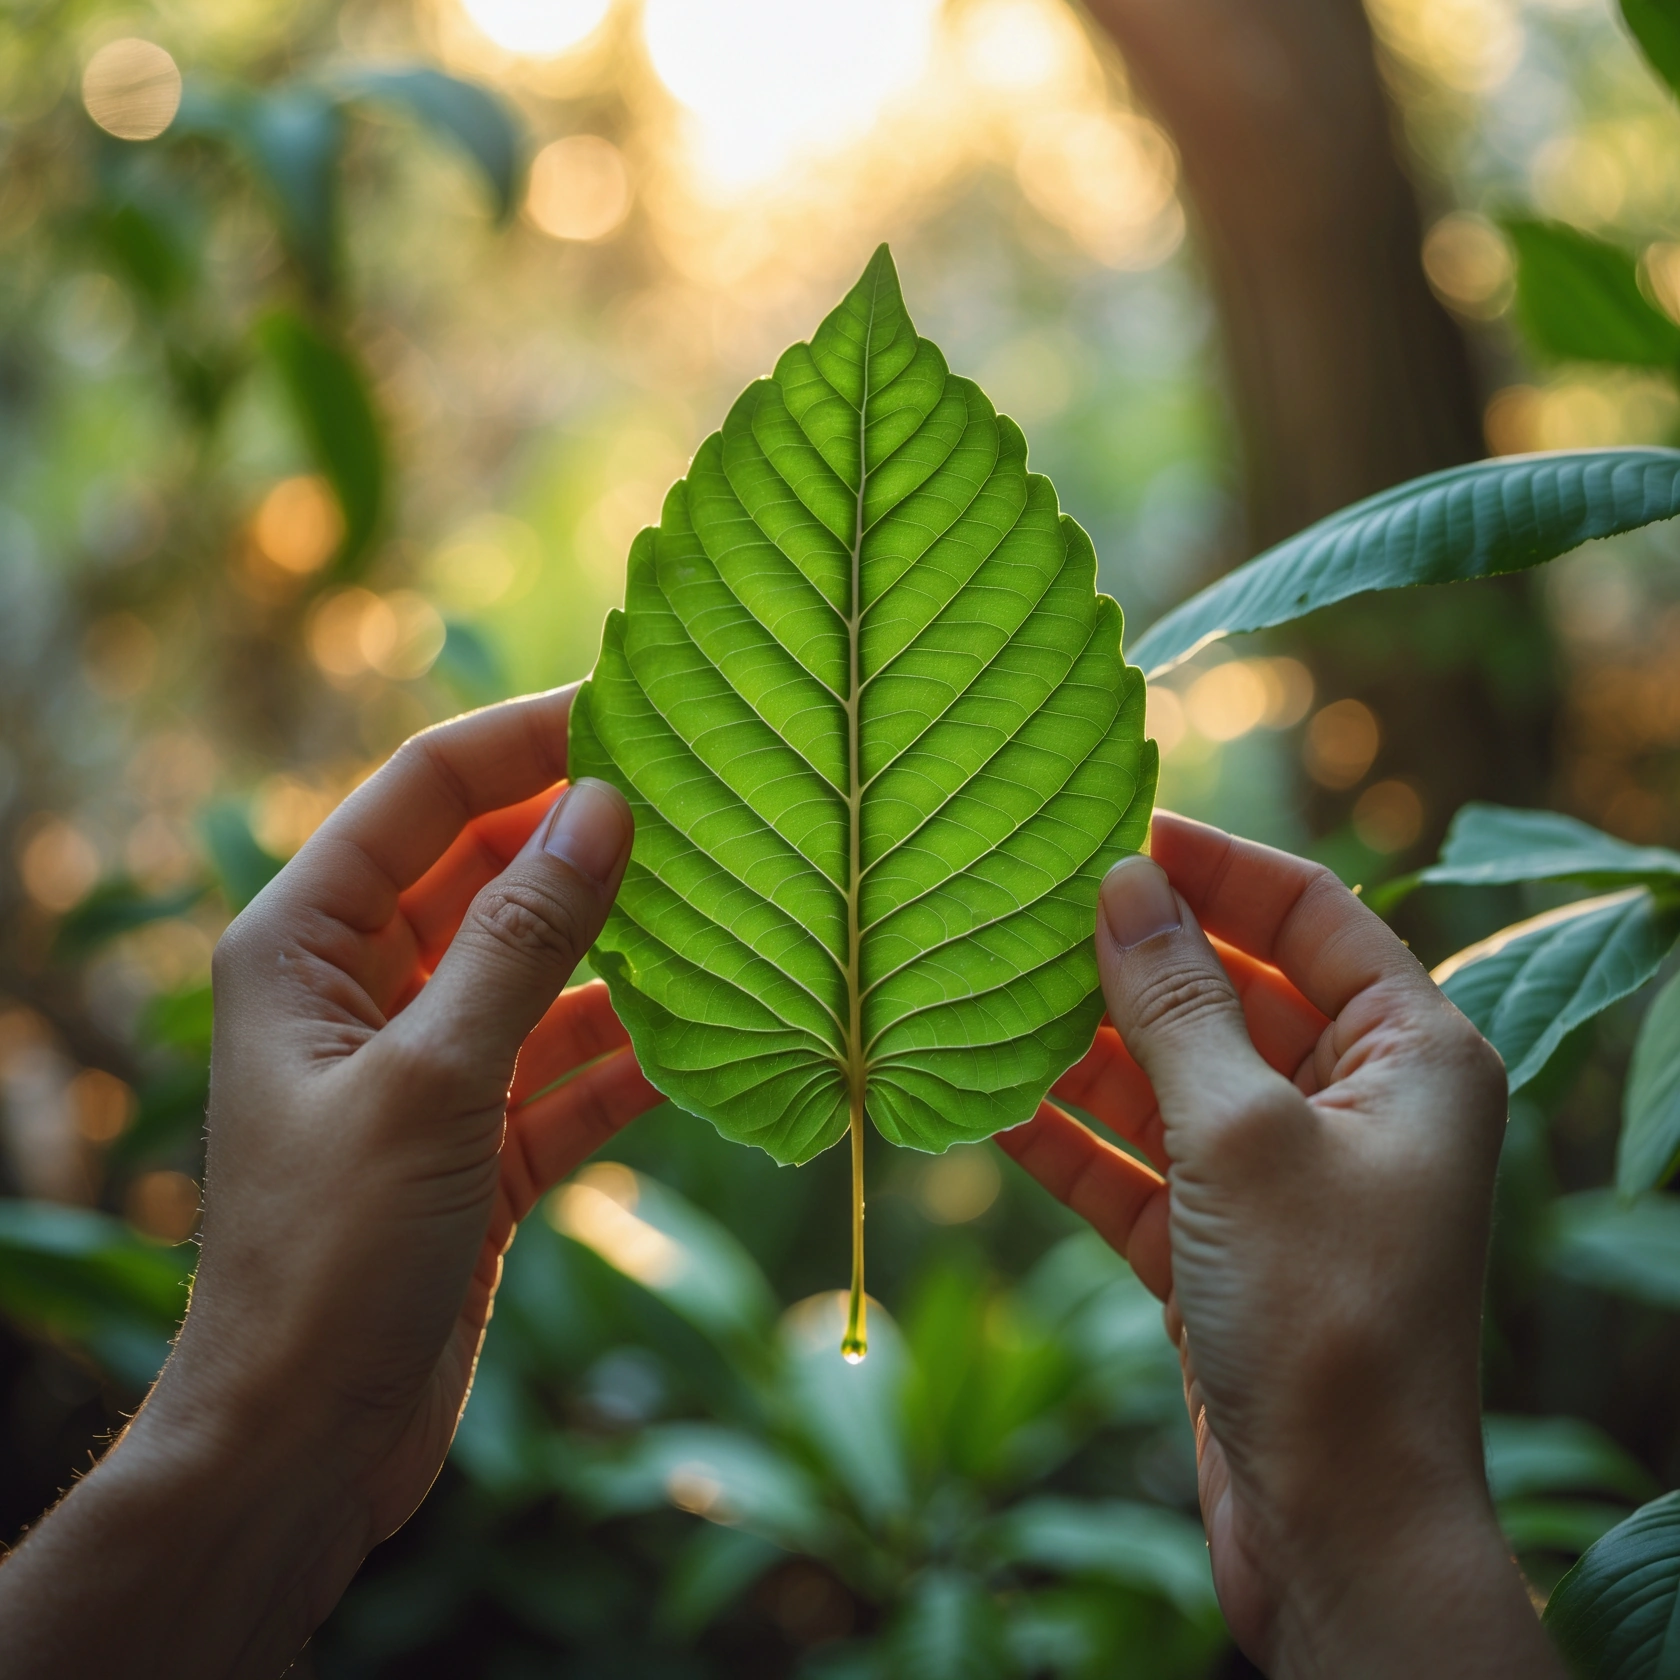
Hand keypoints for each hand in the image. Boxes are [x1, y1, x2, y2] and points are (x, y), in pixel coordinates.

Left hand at [0, 687, 662, 1677]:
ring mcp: (431, 1061)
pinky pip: (571, 1062)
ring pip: (546, 966)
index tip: (636, 706)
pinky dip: (636, 1051)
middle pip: (494, 869)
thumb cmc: (328, 1257)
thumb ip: (524, 942)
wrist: (303, 1446)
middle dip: (594, 838)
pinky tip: (721, 1037)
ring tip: (738, 905)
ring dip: (630, 944)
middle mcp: (367, 984)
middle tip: (716, 798)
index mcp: (309, 940)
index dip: (526, 739)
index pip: (426, 790)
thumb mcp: (432, 1081)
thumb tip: (607, 809)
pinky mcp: (482, 1137)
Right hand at [999, 813, 1561, 1678]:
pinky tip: (985, 1104)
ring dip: (1083, 1045)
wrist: (1335, 1527)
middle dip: (1131, 956)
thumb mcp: (1242, 1134)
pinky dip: (1070, 1136)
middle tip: (1024, 909)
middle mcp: (1355, 1103)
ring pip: (1170, 1077)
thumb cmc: (1324, 1317)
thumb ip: (1176, 1004)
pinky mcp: (1220, 1246)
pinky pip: (1138, 1161)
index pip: (1311, 911)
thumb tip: (1122, 884)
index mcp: (1412, 1053)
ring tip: (983, 995)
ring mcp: (1282, 1178)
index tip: (1114, 828)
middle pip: (1230, 990)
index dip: (1216, 863)